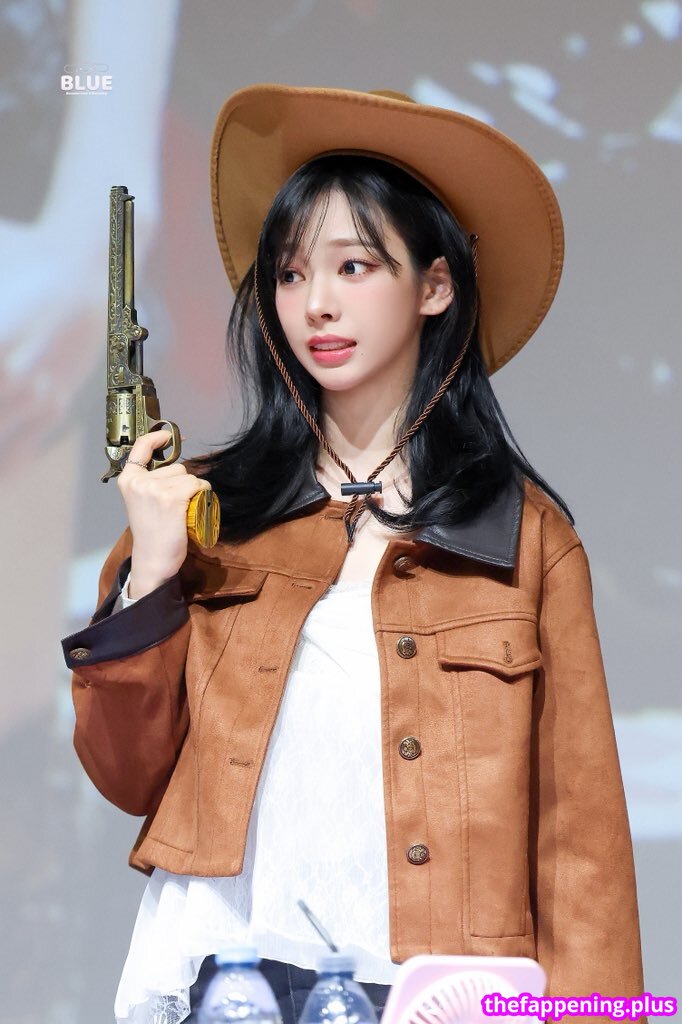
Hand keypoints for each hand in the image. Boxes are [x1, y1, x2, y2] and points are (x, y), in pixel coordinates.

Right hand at [117, 430, 211, 597]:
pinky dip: (202, 493)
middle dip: (182, 482)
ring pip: (188, 477)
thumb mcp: (141, 501)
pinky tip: (194, 507)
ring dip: (193, 490)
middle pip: (176, 467)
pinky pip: (197, 485)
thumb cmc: (151, 532)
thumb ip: (150, 483)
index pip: (141, 447)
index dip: (158, 438)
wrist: (153, 559)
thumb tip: (176, 468)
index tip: (170, 436)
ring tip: (181, 511)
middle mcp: (139, 481)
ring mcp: (155, 489)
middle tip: (174, 506)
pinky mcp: (172, 499)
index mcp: (127, 480)